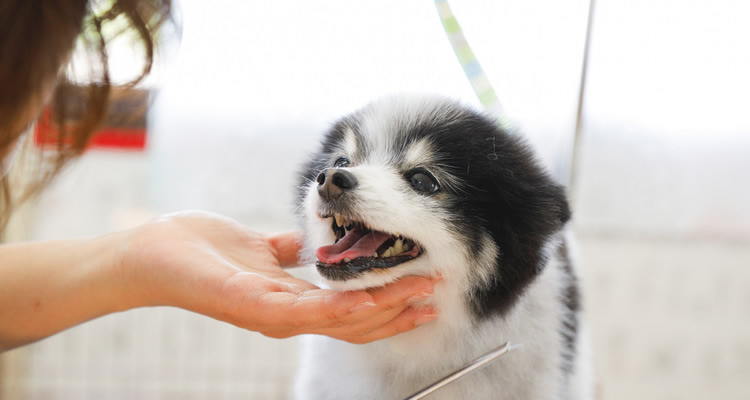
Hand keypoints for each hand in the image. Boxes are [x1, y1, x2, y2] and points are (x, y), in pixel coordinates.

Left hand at [121, 210, 438, 343]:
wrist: (152, 253)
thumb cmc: (200, 249)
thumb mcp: (257, 246)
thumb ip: (288, 251)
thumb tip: (310, 242)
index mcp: (291, 301)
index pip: (351, 310)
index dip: (389, 304)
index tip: (422, 288)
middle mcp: (287, 316)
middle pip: (356, 323)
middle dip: (399, 311)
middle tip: (436, 293)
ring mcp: (272, 315)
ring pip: (341, 320)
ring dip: (383, 308)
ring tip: (417, 292)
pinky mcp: (255, 306)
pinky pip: (308, 312)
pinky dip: (343, 308)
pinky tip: (370, 296)